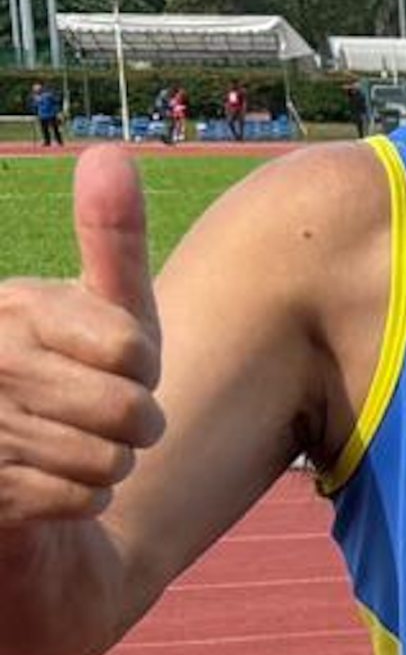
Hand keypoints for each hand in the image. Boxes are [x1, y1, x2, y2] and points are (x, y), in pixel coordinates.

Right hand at [0, 146, 164, 524]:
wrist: (29, 490)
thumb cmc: (81, 389)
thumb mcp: (109, 313)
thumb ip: (112, 241)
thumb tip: (110, 151)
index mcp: (13, 308)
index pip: (132, 348)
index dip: (143, 371)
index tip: (110, 370)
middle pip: (129, 409)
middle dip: (135, 427)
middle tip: (97, 419)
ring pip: (107, 459)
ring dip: (107, 466)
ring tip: (69, 452)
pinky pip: (80, 500)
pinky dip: (82, 502)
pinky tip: (48, 489)